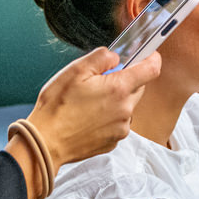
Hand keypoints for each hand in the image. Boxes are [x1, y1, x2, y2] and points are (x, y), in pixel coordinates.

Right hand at [25, 46, 159, 165]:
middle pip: (138, 88)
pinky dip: (108, 118)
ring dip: (115, 101)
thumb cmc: (57, 107)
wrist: (46, 142)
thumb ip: (101, 57)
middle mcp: (125, 110)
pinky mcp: (113, 142)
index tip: (148, 55)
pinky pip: (117, 123)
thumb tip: (116, 57)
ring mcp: (121, 128)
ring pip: (127, 107)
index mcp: (119, 89)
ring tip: (89, 103)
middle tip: (100, 81)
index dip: (151, 58)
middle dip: (125, 81)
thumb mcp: (75, 70)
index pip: (151, 69)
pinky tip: (88, 118)